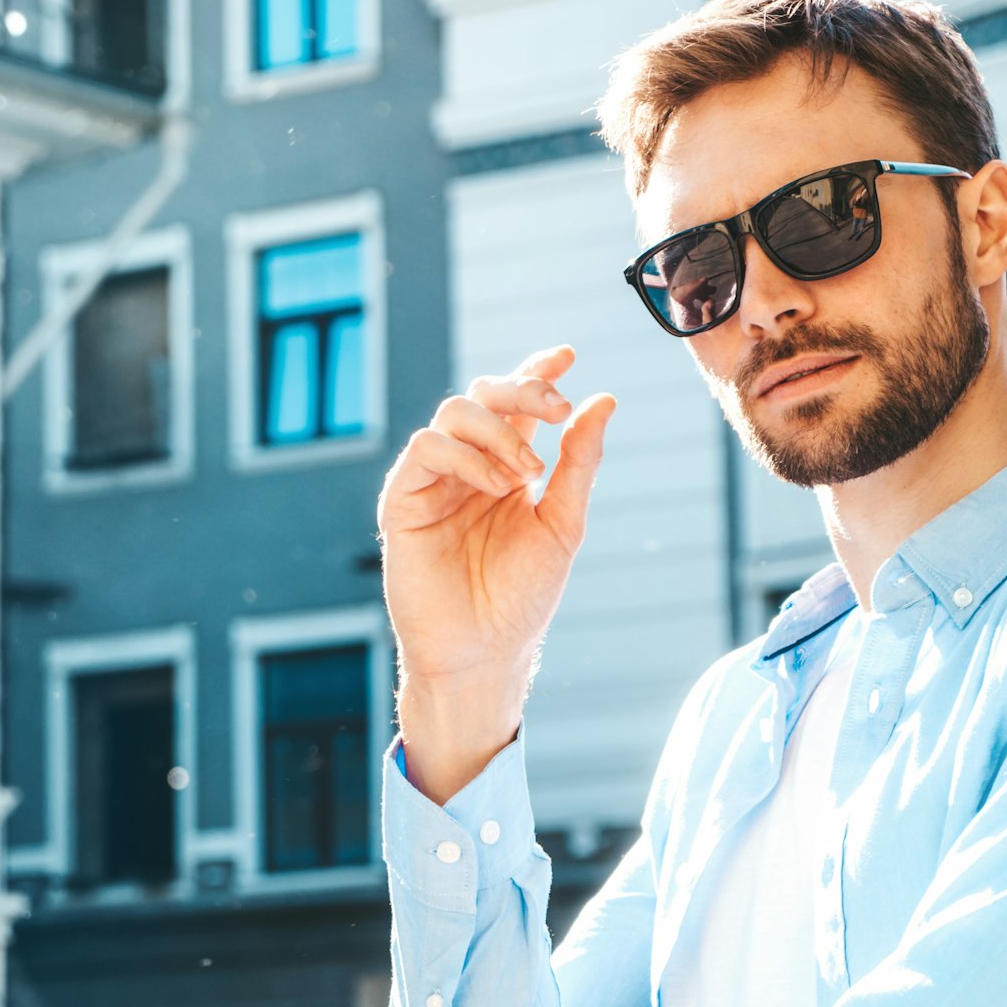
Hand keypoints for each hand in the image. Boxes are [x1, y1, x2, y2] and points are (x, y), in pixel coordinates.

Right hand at [376, 346, 615, 799]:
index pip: (518, 404)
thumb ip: (579, 463)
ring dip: (498, 429)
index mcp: (507, 467)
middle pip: (484, 393)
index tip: (569, 354)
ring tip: (527, 471)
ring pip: (454, 412)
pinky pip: (426, 448)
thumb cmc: (522, 598)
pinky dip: (466, 455)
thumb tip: (604, 400)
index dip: (538, 370)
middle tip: (555, 408)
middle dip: (521, 388)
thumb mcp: (563, 523)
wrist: (483, 653)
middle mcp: (469, 466)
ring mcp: (434, 481)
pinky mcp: (403, 500)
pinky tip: (496, 484)